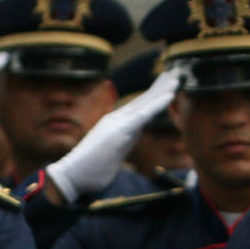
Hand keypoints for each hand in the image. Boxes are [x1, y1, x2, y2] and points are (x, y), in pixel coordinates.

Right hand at [45, 67, 180, 201]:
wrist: (73, 174)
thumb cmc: (91, 169)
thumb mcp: (113, 154)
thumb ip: (123, 142)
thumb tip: (131, 138)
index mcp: (116, 125)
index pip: (138, 108)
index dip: (153, 96)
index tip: (166, 85)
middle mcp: (117, 119)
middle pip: (142, 100)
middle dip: (159, 87)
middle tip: (175, 73)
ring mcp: (118, 123)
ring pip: (145, 103)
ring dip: (162, 90)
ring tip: (176, 78)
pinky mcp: (120, 130)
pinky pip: (143, 115)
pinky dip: (157, 104)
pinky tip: (169, 96)